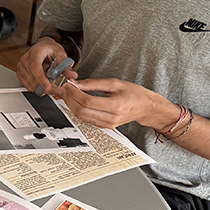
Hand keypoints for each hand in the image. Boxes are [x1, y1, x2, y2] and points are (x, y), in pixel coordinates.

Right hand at [15, 37, 71, 95]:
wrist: (43, 47)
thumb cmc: (50, 49)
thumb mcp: (61, 55)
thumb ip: (66, 66)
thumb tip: (72, 75)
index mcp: (35, 52)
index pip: (35, 67)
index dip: (41, 78)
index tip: (48, 86)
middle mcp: (25, 59)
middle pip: (32, 77)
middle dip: (45, 86)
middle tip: (56, 88)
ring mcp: (21, 66)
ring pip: (29, 83)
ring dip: (41, 87)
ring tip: (50, 84)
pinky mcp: (20, 72)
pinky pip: (26, 84)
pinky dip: (35, 87)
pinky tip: (42, 83)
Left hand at [58, 78, 177, 130]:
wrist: (146, 107)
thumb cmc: (135, 94)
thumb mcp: (115, 83)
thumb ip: (94, 84)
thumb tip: (76, 83)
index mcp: (115, 106)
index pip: (87, 101)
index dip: (74, 93)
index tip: (68, 85)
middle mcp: (110, 118)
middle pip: (81, 111)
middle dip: (69, 99)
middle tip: (64, 89)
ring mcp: (107, 124)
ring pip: (81, 117)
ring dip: (71, 105)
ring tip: (67, 94)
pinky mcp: (104, 126)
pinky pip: (86, 119)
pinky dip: (78, 110)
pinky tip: (75, 101)